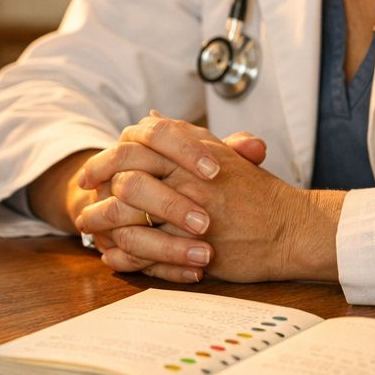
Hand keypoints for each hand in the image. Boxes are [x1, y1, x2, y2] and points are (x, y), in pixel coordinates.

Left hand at [79, 117, 340, 283]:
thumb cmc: (256, 192)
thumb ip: (182, 137)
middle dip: (98, 196)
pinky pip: (147, 252)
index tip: (88, 175)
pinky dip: (125, 256)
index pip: (134, 144)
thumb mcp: (220, 153)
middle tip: (83, 206)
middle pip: (125, 181)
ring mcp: (191, 214)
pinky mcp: (195, 248)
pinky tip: (113, 257)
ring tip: (90, 234)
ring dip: (105, 227)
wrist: (290, 228)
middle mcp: (189, 179)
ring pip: (131, 218)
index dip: (105, 160)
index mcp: (191, 151)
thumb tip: (150, 117)